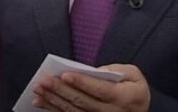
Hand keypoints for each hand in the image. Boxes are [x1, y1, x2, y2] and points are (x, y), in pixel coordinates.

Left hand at [32, 64, 149, 111]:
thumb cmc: (134, 89)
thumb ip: (117, 70)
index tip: (65, 74)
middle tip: (44, 80)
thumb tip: (94, 71)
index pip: (100, 90)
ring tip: (38, 90)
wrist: (139, 111)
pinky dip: (53, 109)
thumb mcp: (134, 75)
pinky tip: (40, 102)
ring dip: (53, 100)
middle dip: (61, 90)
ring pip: (72, 111)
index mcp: (123, 97)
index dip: (82, 82)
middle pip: (82, 101)